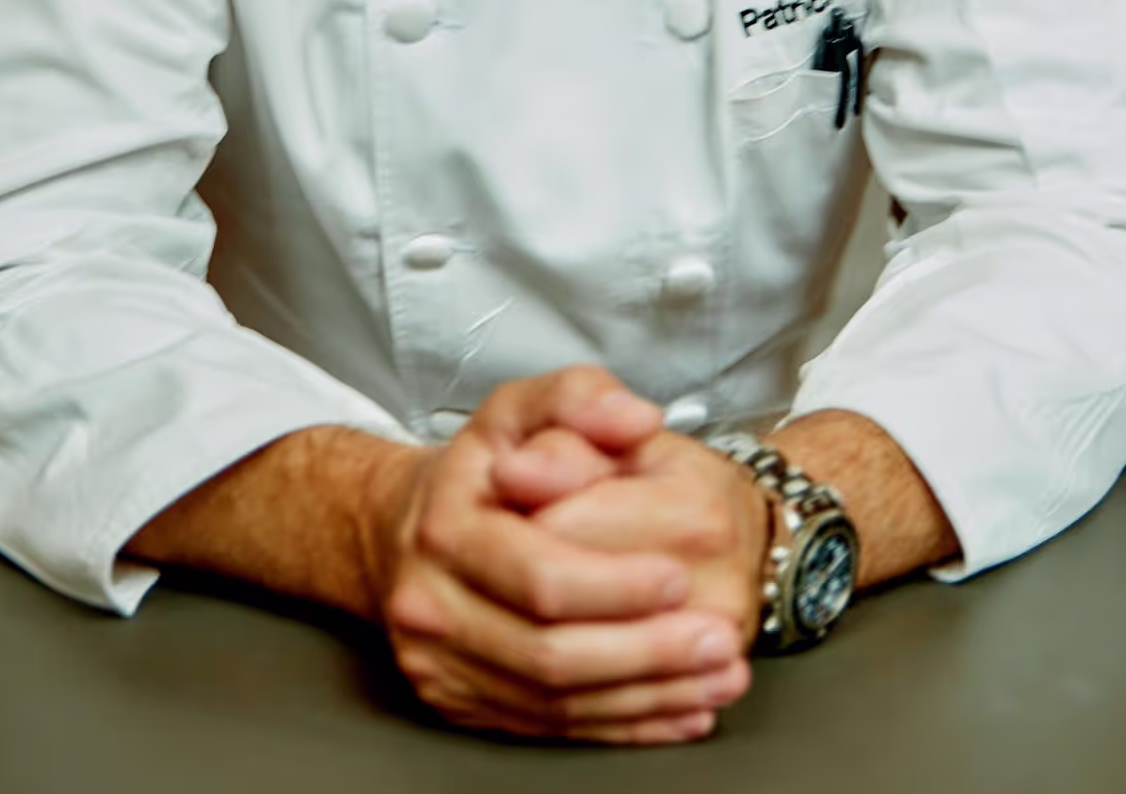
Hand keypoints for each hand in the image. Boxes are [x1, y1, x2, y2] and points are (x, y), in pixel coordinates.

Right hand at [378, 367, 749, 743]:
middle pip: (549, 651)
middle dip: (644, 651)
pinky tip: (679, 711)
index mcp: (449, 524)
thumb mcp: (527, 408)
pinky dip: (622, 724)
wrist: (407, 527)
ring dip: (646, 696)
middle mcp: (430, 602)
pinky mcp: (456, 702)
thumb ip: (582, 399)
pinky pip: (548, 726)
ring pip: (554, 702)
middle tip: (718, 640)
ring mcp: (437, 662)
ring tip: (717, 678)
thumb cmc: (485, 466)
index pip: (542, 574)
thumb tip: (634, 418)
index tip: (681, 578)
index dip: (616, 584)